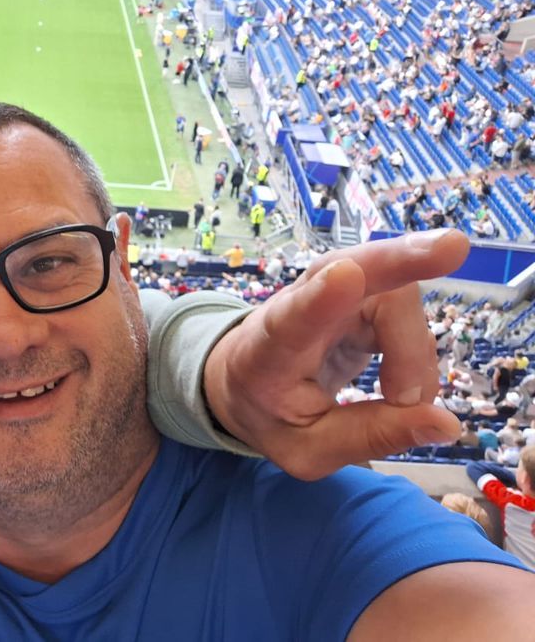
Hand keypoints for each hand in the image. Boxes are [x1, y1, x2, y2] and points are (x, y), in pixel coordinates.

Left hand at [203, 228, 467, 480]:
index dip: (321, 296)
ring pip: (395, 295)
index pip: (292, 317)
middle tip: (454, 247)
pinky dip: (417, 350)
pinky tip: (402, 384)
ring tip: (399, 399)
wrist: (243, 379)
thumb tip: (447, 425)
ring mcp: (331, 290)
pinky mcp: (360, 292)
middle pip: (353, 269)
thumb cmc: (268, 411)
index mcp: (269, 348)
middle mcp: (299, 305)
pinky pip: (405, 307)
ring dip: (415, 353)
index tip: (345, 274)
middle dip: (402, 259)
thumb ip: (369, 437)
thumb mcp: (307, 449)